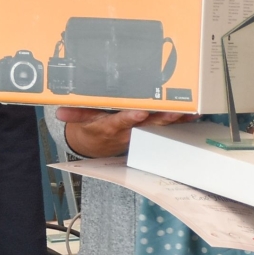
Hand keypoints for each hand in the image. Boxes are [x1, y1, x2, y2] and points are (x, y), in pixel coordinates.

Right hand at [56, 107, 193, 157]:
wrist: (99, 145)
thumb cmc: (93, 127)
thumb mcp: (83, 120)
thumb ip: (75, 113)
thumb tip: (58, 112)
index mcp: (111, 126)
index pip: (120, 121)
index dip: (130, 117)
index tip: (139, 112)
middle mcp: (129, 131)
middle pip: (147, 124)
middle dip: (161, 117)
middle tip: (175, 110)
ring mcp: (141, 133)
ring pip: (160, 126)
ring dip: (175, 120)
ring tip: (190, 110)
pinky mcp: (149, 132)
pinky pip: (167, 127)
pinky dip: (181, 122)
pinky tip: (195, 113)